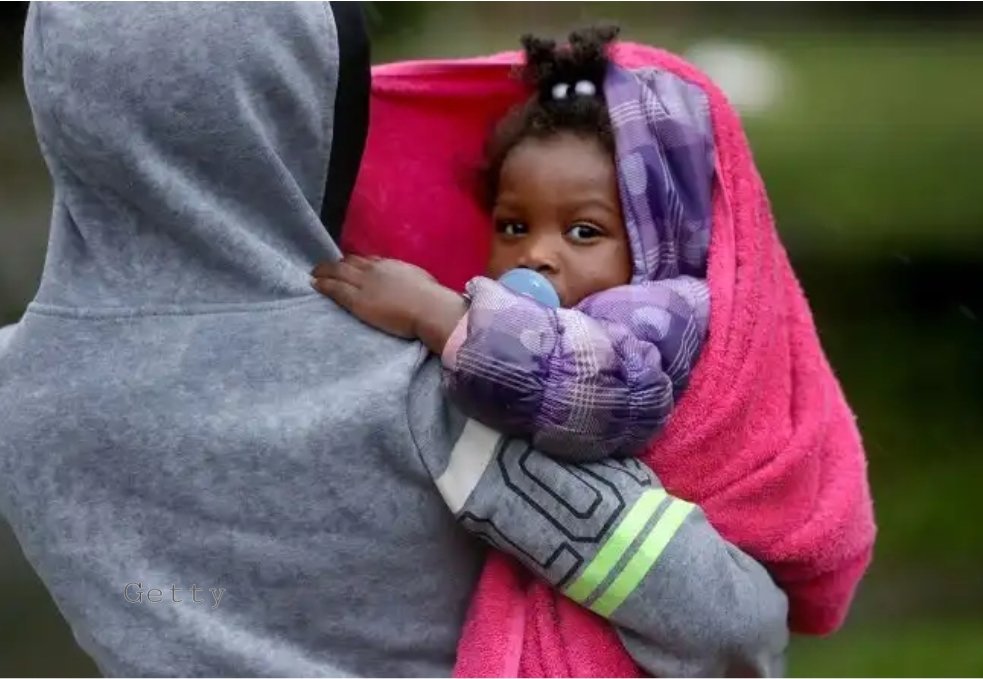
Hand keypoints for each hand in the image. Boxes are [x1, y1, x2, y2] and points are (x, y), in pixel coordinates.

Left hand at [311, 256, 462, 344]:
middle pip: (349, 262)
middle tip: (324, 267)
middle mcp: (374, 270)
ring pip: (338, 272)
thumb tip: (410, 282)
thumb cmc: (431, 297)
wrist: (428, 307)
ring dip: (324, 271)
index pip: (366, 260)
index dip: (354, 262)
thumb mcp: (418, 279)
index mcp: (390, 265)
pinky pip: (335, 288)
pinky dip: (323, 284)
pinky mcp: (357, 300)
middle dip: (335, 264)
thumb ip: (408, 278)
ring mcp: (364, 283)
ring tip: (314, 273)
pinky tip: (314, 283)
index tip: (347, 264)